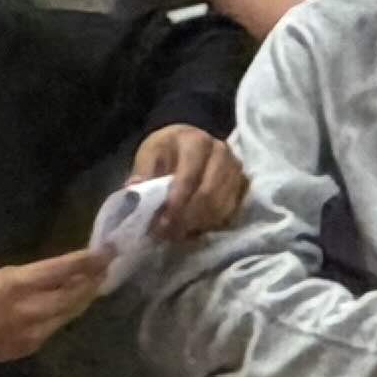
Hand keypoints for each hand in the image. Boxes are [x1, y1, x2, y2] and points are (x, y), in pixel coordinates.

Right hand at [0, 246, 112, 362]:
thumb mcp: (1, 275)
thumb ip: (36, 274)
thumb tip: (66, 269)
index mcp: (19, 284)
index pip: (66, 269)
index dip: (90, 260)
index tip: (108, 250)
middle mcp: (31, 309)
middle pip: (75, 293)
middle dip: (93, 279)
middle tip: (106, 266)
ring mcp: (32, 332)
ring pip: (70, 313)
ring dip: (84, 297)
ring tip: (95, 283)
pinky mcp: (29, 348)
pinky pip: (55, 328)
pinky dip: (65, 314)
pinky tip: (71, 305)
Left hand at [127, 124, 247, 239]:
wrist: (188, 142)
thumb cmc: (166, 150)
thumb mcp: (149, 154)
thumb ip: (143, 172)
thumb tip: (134, 191)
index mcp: (196, 141)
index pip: (189, 178)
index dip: (175, 204)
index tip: (160, 225)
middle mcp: (221, 152)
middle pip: (209, 194)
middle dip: (186, 218)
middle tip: (168, 235)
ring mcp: (235, 167)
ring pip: (221, 205)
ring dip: (198, 224)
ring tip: (178, 234)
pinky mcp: (242, 182)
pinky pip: (229, 210)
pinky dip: (211, 223)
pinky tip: (193, 228)